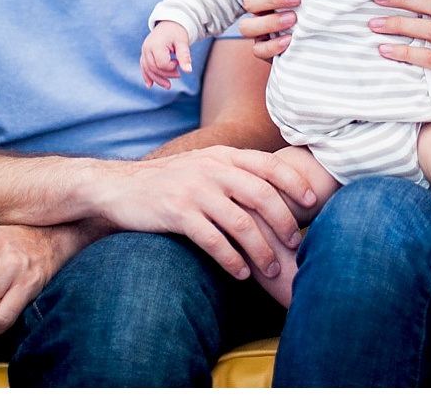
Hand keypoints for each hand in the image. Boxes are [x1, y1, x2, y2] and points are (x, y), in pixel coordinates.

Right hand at [94, 145, 316, 282]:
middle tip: (295, 245)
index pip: (269, 165)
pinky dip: (232, 260)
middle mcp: (212, 169)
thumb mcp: (202, 165)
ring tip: (272, 269)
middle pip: (262, 195)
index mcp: (222, 156)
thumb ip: (233, 171)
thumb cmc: (168, 181)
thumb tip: (273, 188)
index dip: (294, 183)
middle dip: (284, 223)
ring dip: (261, 250)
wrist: (119, 187)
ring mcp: (194, 190)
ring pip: (241, 223)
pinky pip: (214, 241)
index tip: (312, 203)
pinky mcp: (178, 213)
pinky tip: (241, 274)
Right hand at [141, 21, 192, 87]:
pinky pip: (144, 66)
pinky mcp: (144, 53)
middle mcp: (147, 48)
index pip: (162, 64)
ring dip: (157, 79)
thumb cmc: (177, 32)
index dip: (171, 67)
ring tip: (168, 86)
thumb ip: (184, 56)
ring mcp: (144, 51)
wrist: (170, 23)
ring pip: (148, 69)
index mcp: (156, 45)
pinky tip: (150, 85)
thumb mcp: (183, 42)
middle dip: (166, 75)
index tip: (179, 62)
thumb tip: (188, 71)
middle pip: (154, 68)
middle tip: (178, 75)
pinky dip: (147, 75)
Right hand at [237, 0, 300, 60]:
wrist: (325, 34)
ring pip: (246, 26)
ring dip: (269, 22)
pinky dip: (272, 46)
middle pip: (250, 0)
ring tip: (294, 19)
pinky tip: (290, 41)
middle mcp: (261, 6)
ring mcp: (260, 28)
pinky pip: (257, 50)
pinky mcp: (264, 48)